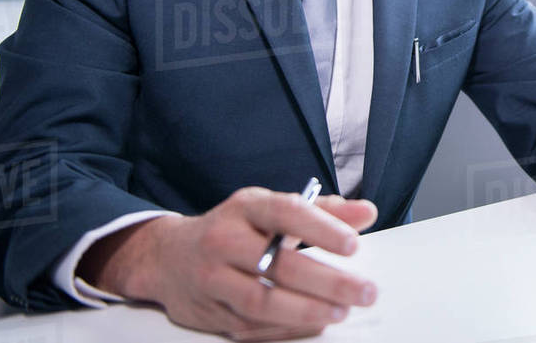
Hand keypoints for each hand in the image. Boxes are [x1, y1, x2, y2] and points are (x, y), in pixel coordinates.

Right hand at [78, 187, 377, 340]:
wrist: (168, 257)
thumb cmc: (233, 228)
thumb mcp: (271, 207)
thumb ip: (323, 211)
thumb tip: (367, 213)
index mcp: (244, 208)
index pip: (285, 213)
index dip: (321, 229)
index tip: (354, 245)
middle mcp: (224, 242)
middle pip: (277, 265)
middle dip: (327, 282)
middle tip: (365, 291)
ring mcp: (213, 280)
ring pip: (261, 302)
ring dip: (306, 310)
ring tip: (341, 312)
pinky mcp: (210, 313)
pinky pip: (252, 327)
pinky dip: (287, 328)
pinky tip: (315, 324)